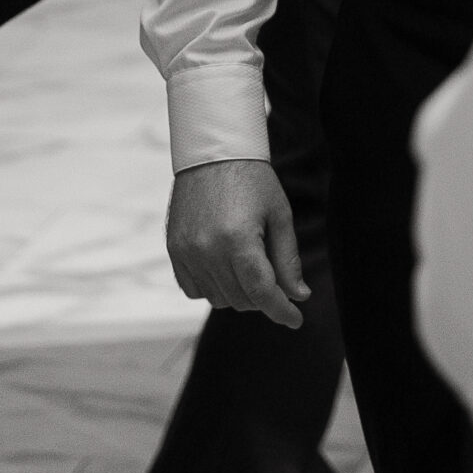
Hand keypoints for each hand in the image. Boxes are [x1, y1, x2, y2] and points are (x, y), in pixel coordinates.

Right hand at [166, 158, 306, 328]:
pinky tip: (225, 268)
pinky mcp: (174, 249)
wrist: (213, 153)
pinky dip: (213, 287)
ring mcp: (186, 251)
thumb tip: (299, 296)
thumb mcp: (279, 215)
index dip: (282, 311)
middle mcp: (208, 250)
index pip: (262, 293)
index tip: (296, 319)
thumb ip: (288, 260)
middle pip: (241, 300)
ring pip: (218, 299)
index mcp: (238, 240)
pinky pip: (194, 289)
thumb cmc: (252, 180)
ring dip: (239, 294)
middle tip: (276, 279)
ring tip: (249, 266)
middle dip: (264, 298)